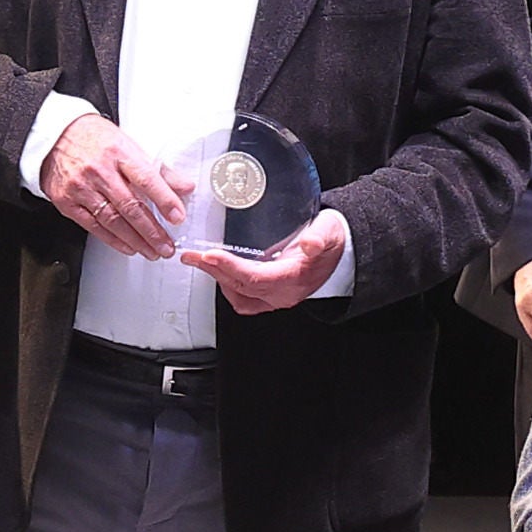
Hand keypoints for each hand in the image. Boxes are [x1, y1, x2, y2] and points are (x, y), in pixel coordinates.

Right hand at [37, 108, 191, 257]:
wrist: (55, 136)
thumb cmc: (94, 139)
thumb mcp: (128, 145)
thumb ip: (158, 169)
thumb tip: (184, 186)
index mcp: (118, 153)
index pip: (146, 179)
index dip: (164, 200)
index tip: (178, 217)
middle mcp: (99, 171)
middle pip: (130, 206)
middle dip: (152, 231)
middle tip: (167, 246)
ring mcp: (81, 187)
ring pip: (113, 220)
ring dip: (136, 240)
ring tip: (152, 251)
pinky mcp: (67, 202)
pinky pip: (93, 226)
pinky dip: (113, 240)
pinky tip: (128, 247)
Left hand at [177, 211, 351, 314]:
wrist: (340, 252)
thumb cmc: (331, 240)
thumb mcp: (329, 232)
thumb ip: (319, 237)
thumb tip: (309, 244)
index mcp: (294, 278)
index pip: (255, 278)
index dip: (230, 267)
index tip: (210, 255)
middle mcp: (283, 293)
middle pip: (240, 287)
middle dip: (213, 270)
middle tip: (192, 255)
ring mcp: (277, 297)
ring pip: (239, 295)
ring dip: (217, 278)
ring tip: (200, 261)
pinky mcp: (272, 296)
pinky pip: (244, 299)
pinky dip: (228, 286)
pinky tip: (219, 271)